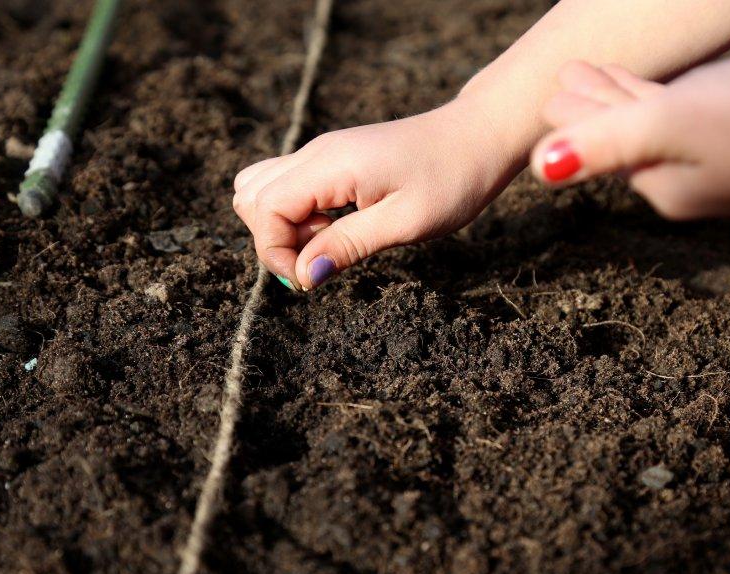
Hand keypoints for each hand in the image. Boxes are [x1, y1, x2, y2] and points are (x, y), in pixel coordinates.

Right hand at [233, 97, 521, 289]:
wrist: (478, 137)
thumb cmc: (451, 179)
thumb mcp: (405, 222)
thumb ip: (349, 245)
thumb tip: (304, 276)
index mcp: (330, 165)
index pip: (264, 209)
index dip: (275, 252)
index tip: (310, 280)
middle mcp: (316, 153)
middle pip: (251, 197)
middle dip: (273, 241)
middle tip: (322, 260)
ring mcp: (321, 154)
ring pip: (262, 188)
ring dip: (282, 227)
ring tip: (329, 242)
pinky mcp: (331, 161)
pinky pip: (288, 186)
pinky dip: (296, 214)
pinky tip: (335, 227)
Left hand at [529, 53, 729, 216]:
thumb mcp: (674, 126)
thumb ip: (607, 143)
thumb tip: (540, 169)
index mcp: (662, 186)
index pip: (602, 148)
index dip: (573, 116)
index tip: (546, 91)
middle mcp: (689, 184)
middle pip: (626, 138)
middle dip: (593, 107)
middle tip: (562, 76)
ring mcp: (724, 163)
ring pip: (659, 124)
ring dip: (625, 96)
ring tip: (598, 70)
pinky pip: (696, 115)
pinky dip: (668, 95)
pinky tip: (671, 80)